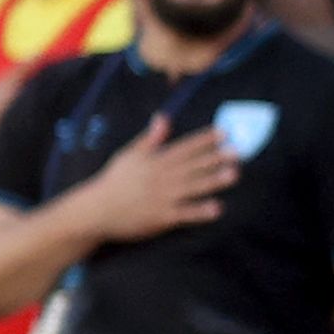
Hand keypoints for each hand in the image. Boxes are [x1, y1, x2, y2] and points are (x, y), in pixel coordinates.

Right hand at [78, 115, 240, 242]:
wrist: (95, 209)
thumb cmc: (114, 181)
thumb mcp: (129, 155)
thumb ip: (150, 138)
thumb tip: (164, 116)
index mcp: (154, 161)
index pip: (183, 147)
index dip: (204, 140)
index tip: (223, 133)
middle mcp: (161, 177)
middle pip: (192, 166)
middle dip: (214, 158)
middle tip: (238, 151)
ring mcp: (162, 197)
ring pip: (192, 187)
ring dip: (213, 180)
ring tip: (234, 173)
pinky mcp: (162, 217)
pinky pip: (184, 214)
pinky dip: (200, 211)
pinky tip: (218, 208)